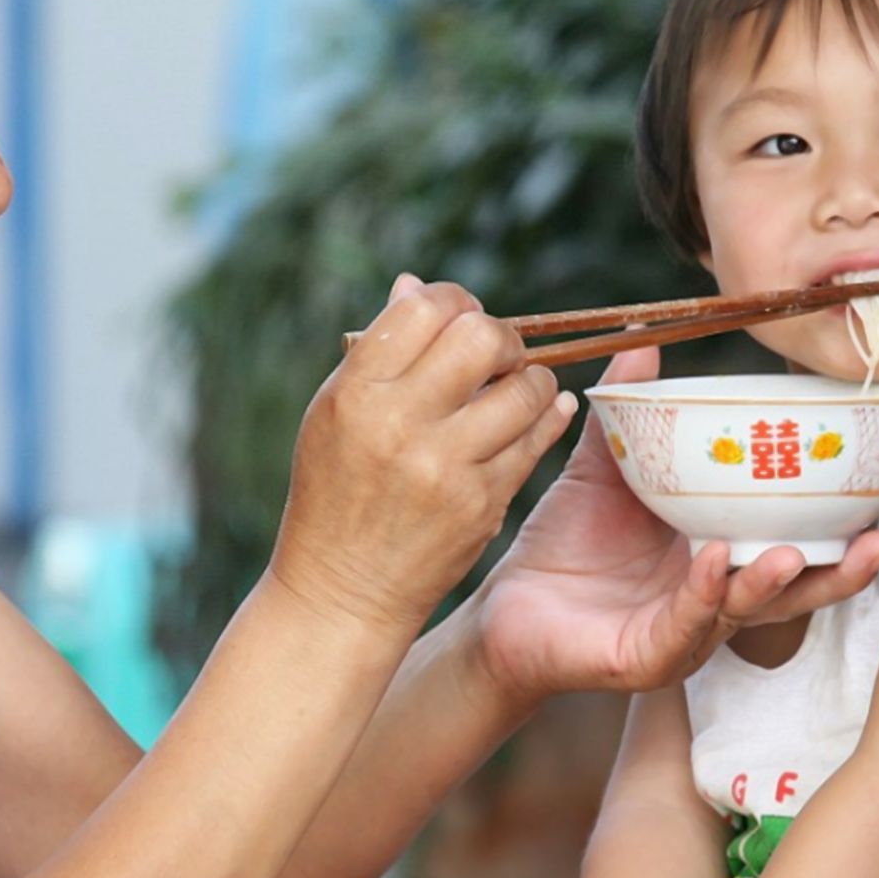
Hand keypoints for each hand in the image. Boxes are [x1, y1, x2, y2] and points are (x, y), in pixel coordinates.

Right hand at [269, 275, 577, 634]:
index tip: (460, 317)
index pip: (424, 310)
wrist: (342, 591)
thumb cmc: (335, 493)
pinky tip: (540, 411)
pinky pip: (535, 440)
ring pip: (523, 388)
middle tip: (495, 354)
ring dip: (529, 378)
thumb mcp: (333, 415)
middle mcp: (399, 425)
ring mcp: (444, 467)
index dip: (453, 301)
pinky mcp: (481, 503)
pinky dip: (545, 416)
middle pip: (480, 337)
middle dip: (499, 336)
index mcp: (355, 393)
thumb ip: (378, 351)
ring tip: (514, 388)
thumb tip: (415, 286)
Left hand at [473, 346, 878, 700]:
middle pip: (792, 588)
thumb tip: (647, 342)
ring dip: (773, 584)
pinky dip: (700, 594)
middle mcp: (714, 599)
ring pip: (744, 612)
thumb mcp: (603, 471)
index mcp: (717, 555)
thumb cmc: (564, 545)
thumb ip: (629, 413)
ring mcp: (684, 634)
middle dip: (838, 570)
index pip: (790, 540)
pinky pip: (681, 626)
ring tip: (794, 553)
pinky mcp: (644, 659)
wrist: (503, 609)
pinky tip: (711, 563)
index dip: (837, 526)